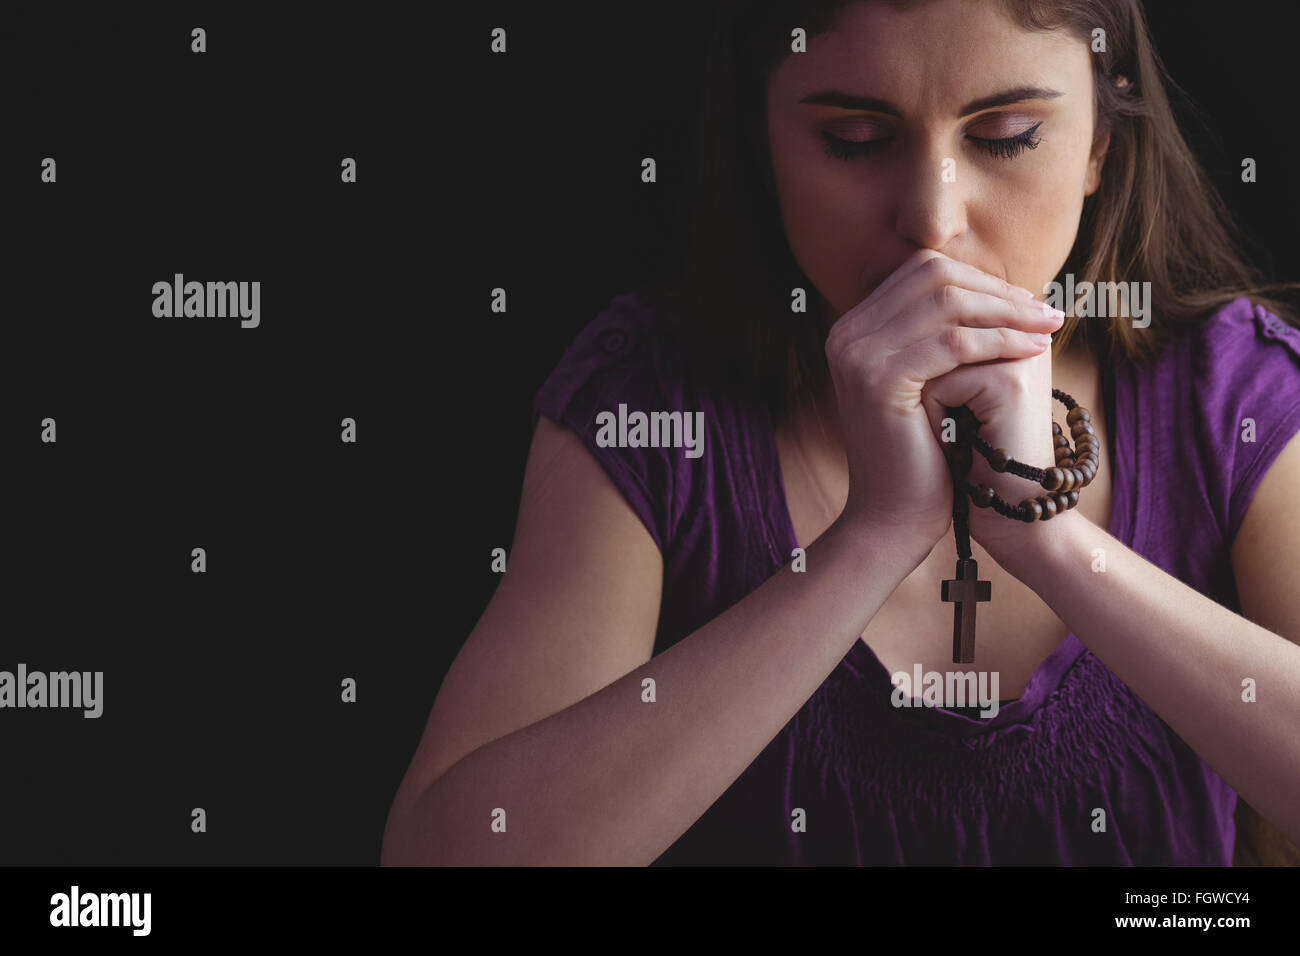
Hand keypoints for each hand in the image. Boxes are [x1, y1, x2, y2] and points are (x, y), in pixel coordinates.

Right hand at [824, 249, 1063, 558]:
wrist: (893, 516)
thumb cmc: (921, 454)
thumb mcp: (930, 382)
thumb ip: (942, 335)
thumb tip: (1002, 289)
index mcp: (854, 329)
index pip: (923, 272)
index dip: (980, 280)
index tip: (1026, 302)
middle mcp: (845, 334)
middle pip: (933, 276)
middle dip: (998, 290)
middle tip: (1046, 310)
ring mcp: (856, 355)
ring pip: (947, 304)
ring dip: (1007, 312)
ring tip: (1050, 326)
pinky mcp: (877, 381)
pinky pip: (952, 344)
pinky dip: (999, 341)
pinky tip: (1033, 351)